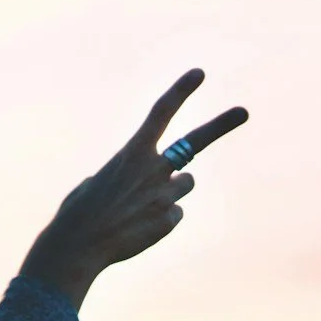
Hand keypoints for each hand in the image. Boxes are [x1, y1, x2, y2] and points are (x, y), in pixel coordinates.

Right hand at [18, 70, 246, 307]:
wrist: (77, 247)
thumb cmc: (77, 215)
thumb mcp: (95, 183)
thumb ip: (122, 176)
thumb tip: (140, 186)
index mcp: (131, 153)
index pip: (160, 114)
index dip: (180, 91)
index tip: (199, 73)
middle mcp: (154, 169)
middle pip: (194, 142)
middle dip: (221, 125)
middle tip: (243, 112)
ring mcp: (165, 194)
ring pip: (185, 184)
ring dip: (169, 192)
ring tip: (138, 209)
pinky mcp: (170, 219)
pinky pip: (174, 214)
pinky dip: (159, 221)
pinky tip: (137, 229)